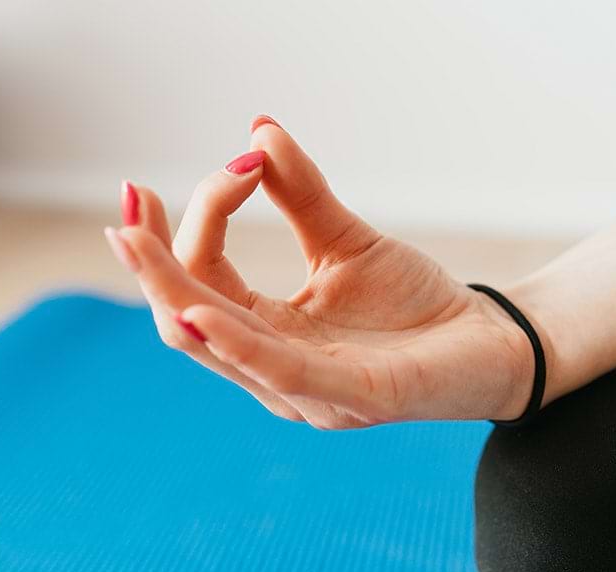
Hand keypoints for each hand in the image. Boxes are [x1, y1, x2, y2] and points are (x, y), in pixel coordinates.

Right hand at [104, 116, 537, 428]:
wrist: (489, 341)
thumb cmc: (414, 303)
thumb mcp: (349, 241)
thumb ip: (303, 195)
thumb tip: (257, 130)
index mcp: (268, 332)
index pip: (204, 280)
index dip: (198, 221)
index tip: (236, 161)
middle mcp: (273, 367)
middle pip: (186, 319)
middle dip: (151, 262)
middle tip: (127, 204)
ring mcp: (308, 391)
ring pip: (217, 347)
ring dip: (172, 291)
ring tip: (135, 237)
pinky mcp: (355, 398)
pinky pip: (281, 374)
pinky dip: (236, 342)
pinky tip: (202, 307)